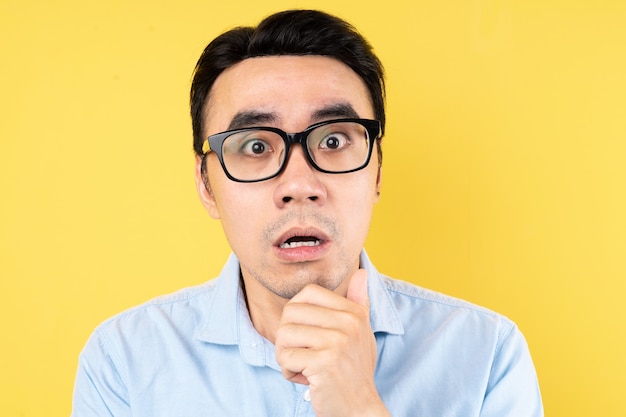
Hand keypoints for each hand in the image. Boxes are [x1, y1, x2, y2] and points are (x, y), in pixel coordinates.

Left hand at [275, 269, 389, 416]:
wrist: (360, 409)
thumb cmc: (355, 371)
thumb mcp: (360, 333)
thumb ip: (358, 302)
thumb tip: (361, 273)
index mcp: (354, 312)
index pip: (307, 293)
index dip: (296, 314)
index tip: (308, 335)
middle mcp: (348, 323)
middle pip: (290, 312)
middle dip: (287, 338)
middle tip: (303, 355)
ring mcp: (338, 341)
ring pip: (284, 335)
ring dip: (286, 356)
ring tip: (304, 367)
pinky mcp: (325, 362)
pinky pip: (286, 357)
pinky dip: (289, 372)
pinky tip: (306, 380)